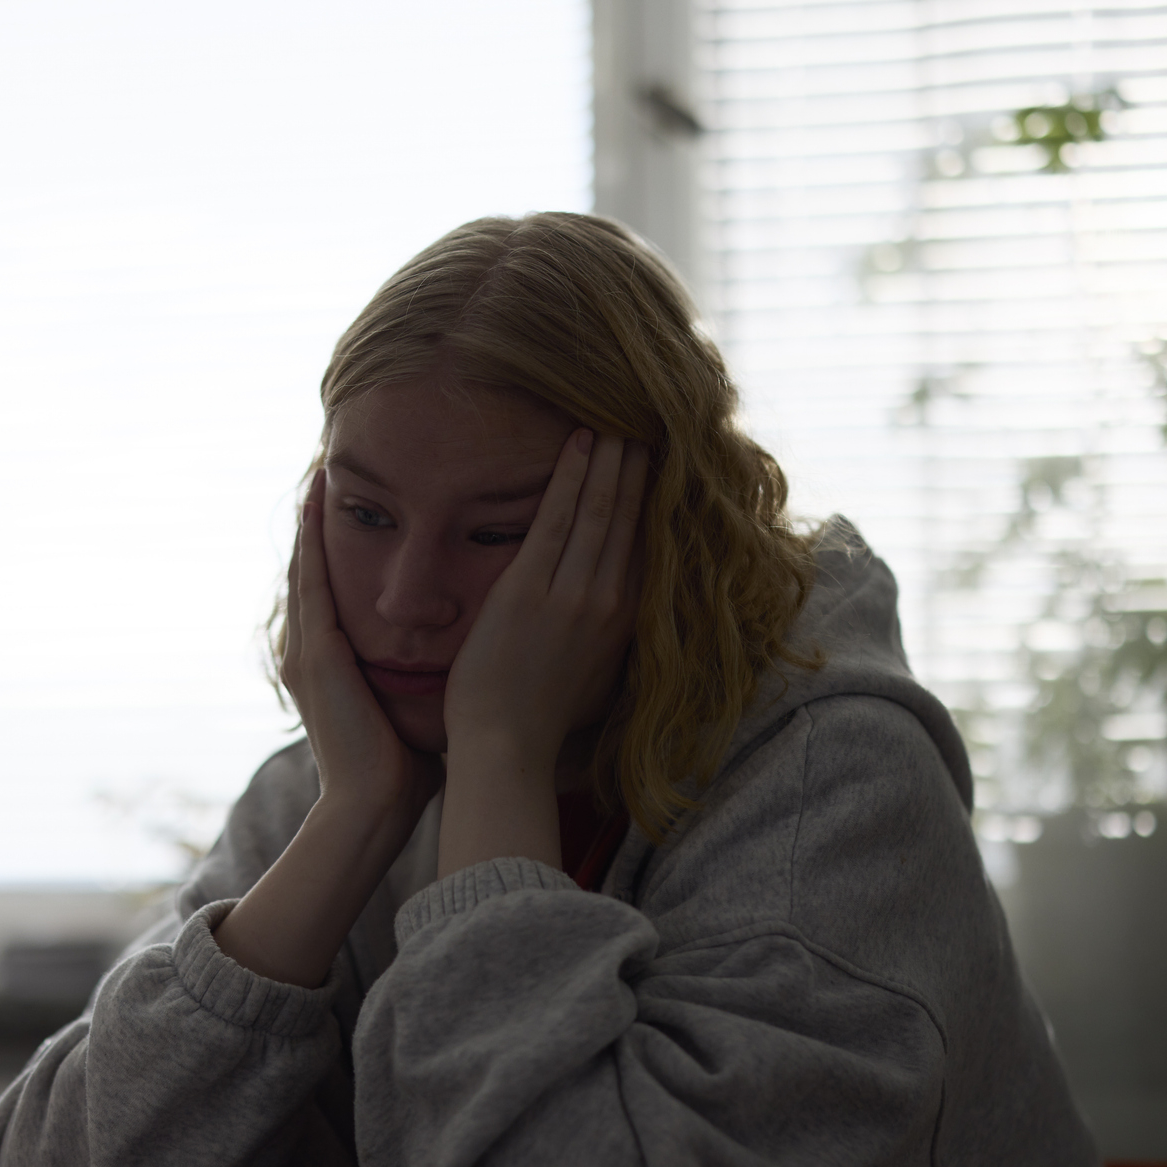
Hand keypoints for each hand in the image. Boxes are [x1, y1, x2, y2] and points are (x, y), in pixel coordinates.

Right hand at [280, 468, 443, 822]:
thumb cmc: (405, 769)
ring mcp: (305, 651)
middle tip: (327, 469)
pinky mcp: (315, 654)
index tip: (355, 506)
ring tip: (321, 471)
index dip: (334, 549)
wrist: (374, 806)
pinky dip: (312, 540)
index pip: (329, 592)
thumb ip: (427, 676)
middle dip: (315, 522)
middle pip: (308, 570)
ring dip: (310, 519)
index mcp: (328, 665)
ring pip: (303, 567)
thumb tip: (471, 657)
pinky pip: (310, 582)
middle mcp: (307, 651)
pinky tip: (318, 503)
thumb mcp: (413, 706)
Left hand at [437, 428, 645, 876]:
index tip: (660, 460)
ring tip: (616, 418)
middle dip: (638, 466)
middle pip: (630, 518)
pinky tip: (578, 443)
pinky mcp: (531, 589)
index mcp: (626, 622)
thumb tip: (617, 612)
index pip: (645, 545)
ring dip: (609, 460)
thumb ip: (608, 637)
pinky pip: (557, 518)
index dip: (653, 499)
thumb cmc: (541, 719)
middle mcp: (609, 602)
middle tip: (644, 419)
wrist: (506, 748)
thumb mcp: (594, 675)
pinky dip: (570, 477)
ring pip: (600, 510)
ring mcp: (571, 594)